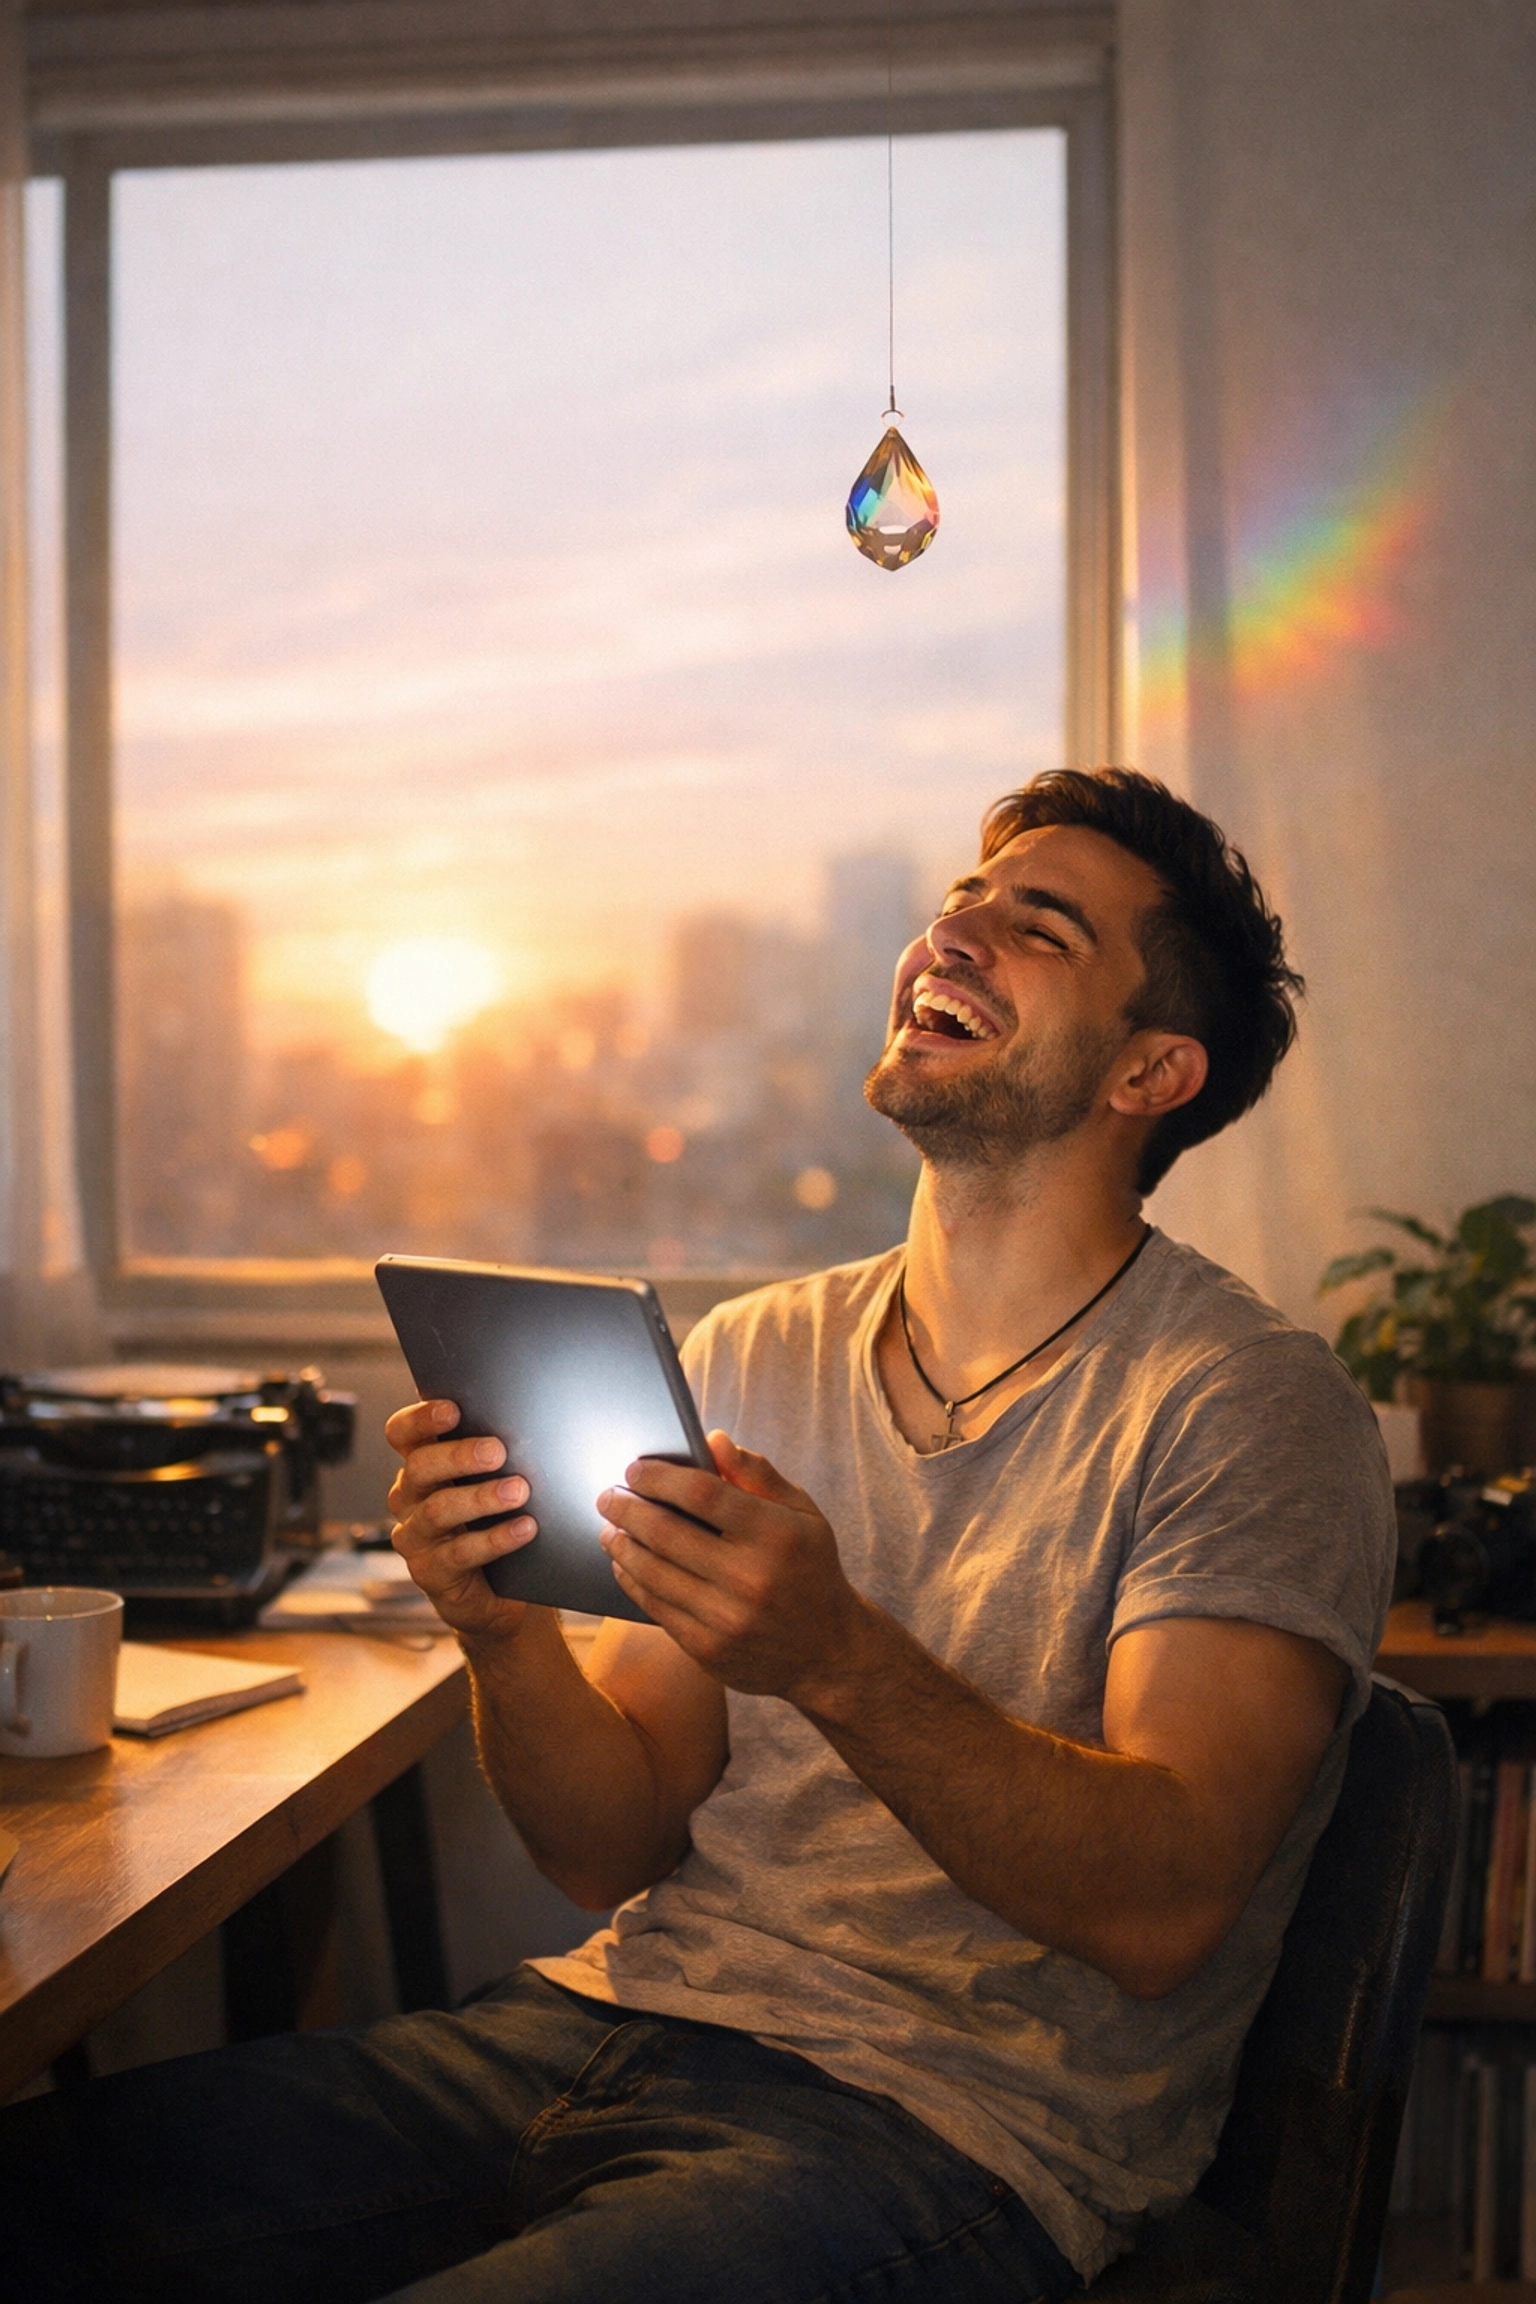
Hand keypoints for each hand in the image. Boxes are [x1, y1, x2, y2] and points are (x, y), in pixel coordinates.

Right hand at [384, 1398, 538, 1641]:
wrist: (499, 1590)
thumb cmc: (496, 1520)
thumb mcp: (492, 1481)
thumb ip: (493, 1452)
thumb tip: (522, 1418)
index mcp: (421, 1466)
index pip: (402, 1434)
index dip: (420, 1419)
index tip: (453, 1410)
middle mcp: (409, 1498)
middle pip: (419, 1467)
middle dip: (458, 1456)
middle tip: (498, 1451)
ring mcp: (415, 1537)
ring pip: (437, 1510)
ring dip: (480, 1498)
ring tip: (518, 1491)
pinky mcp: (429, 1572)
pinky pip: (459, 1553)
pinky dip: (494, 1539)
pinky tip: (524, 1529)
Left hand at [596, 1431, 867, 1701]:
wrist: (830, 1652)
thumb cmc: (811, 1568)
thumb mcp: (802, 1513)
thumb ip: (757, 1474)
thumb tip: (712, 1439)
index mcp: (775, 1535)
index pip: (701, 1494)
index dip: (660, 1478)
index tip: (634, 1469)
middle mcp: (750, 1578)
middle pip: (666, 1533)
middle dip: (626, 1509)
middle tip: (607, 1496)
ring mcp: (726, 1618)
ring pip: (652, 1573)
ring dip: (622, 1545)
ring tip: (610, 1528)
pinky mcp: (708, 1649)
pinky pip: (656, 1608)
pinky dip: (633, 1581)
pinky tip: (625, 1564)